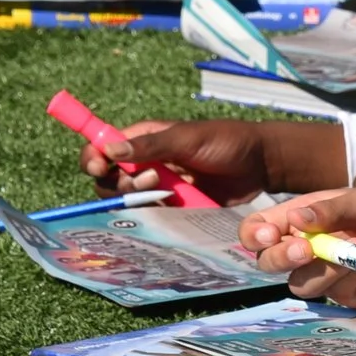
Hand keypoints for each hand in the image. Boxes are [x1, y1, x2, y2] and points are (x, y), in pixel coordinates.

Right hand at [81, 118, 344, 204]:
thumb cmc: (227, 141)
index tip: (97, 167)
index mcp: (144, 139)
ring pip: (127, 201)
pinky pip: (150, 216)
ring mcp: (159, 187)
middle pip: (109, 179)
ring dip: (136, 199)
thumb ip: (151, 145)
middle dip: (120, 183)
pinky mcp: (173, 207)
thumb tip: (109, 150)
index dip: (94, 158)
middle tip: (151, 181)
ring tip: (164, 190)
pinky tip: (167, 210)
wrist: (261, 165)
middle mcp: (146, 163)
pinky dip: (151, 216)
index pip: (103, 147)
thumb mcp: (188, 139)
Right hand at [241, 180, 355, 296]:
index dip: (257, 233)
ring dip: (317, 274)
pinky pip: (335, 300)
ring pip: (302, 284)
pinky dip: (346, 289)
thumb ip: (335, 208)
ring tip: (347, 260)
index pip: (267, 226)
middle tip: (305, 250)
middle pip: (274, 260)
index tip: (268, 236)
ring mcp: (335, 270)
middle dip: (281, 257)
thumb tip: (296, 219)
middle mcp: (318, 243)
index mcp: (314, 214)